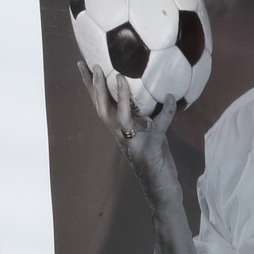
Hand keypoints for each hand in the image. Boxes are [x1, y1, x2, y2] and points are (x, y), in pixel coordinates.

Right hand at [78, 62, 180, 209]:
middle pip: (102, 109)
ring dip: (119, 98)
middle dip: (96, 88)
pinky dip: (166, 111)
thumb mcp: (148, 132)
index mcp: (118, 130)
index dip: (90, 86)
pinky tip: (170, 98)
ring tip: (120, 77)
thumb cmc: (155, 160)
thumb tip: (154, 90)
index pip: (100, 104)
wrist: (161, 189)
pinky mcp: (150, 149)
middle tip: (94, 67)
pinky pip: (158, 127)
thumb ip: (145, 116)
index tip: (82, 64)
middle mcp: (121, 136)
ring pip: (121, 118)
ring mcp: (134, 143)